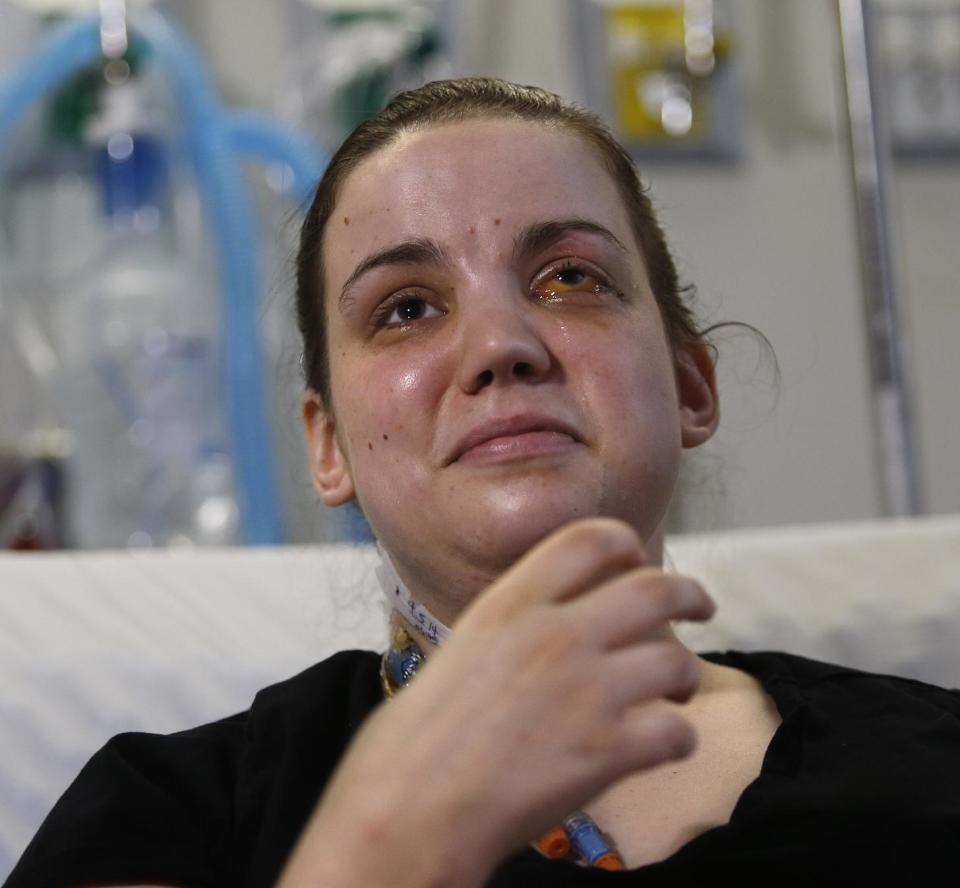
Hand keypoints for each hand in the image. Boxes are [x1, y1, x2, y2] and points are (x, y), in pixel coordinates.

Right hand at [276, 518, 714, 887]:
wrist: (408, 808)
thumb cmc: (416, 737)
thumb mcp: (462, 648)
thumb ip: (515, 625)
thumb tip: (556, 622)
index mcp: (512, 603)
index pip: (589, 539)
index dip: (626, 544)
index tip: (639, 560)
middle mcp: (556, 634)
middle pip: (653, 589)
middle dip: (690, 594)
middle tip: (702, 606)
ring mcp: (586, 690)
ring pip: (676, 660)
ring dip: (688, 675)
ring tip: (680, 690)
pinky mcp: (607, 750)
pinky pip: (676, 732)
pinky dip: (680, 738)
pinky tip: (666, 745)